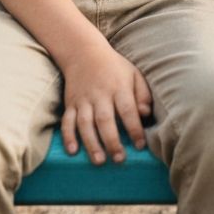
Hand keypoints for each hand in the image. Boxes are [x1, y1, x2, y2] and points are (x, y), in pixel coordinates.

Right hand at [59, 40, 150, 164]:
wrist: (85, 53)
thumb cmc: (115, 68)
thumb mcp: (133, 74)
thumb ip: (142, 93)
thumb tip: (146, 114)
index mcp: (119, 87)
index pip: (128, 110)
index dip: (135, 128)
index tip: (140, 145)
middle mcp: (100, 94)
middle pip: (105, 119)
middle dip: (112, 141)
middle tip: (119, 159)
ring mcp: (83, 100)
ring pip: (85, 123)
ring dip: (91, 143)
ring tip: (99, 161)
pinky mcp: (70, 104)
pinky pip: (67, 121)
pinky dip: (68, 136)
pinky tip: (73, 151)